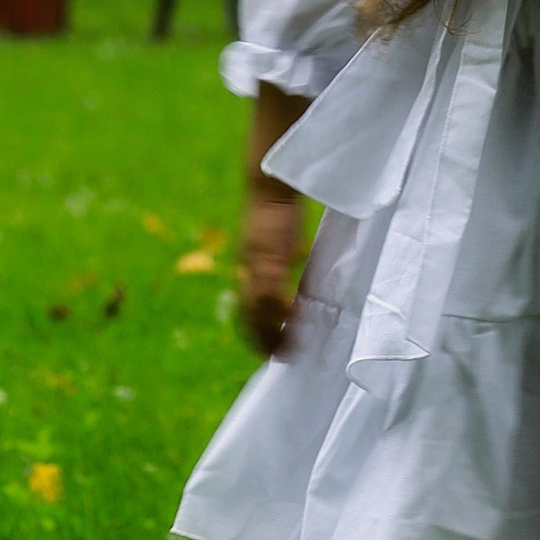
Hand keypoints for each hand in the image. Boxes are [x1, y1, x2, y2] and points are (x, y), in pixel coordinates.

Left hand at [237, 183, 303, 357]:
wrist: (269, 181)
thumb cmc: (276, 206)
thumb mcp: (274, 239)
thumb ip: (275, 259)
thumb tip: (286, 274)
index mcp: (246, 267)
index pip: (244, 309)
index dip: (253, 332)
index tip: (266, 347)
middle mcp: (245, 270)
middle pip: (246, 317)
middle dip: (260, 341)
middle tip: (276, 357)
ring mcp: (254, 266)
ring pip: (257, 312)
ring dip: (272, 333)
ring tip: (290, 348)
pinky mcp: (267, 258)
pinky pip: (270, 296)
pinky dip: (281, 313)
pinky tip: (295, 320)